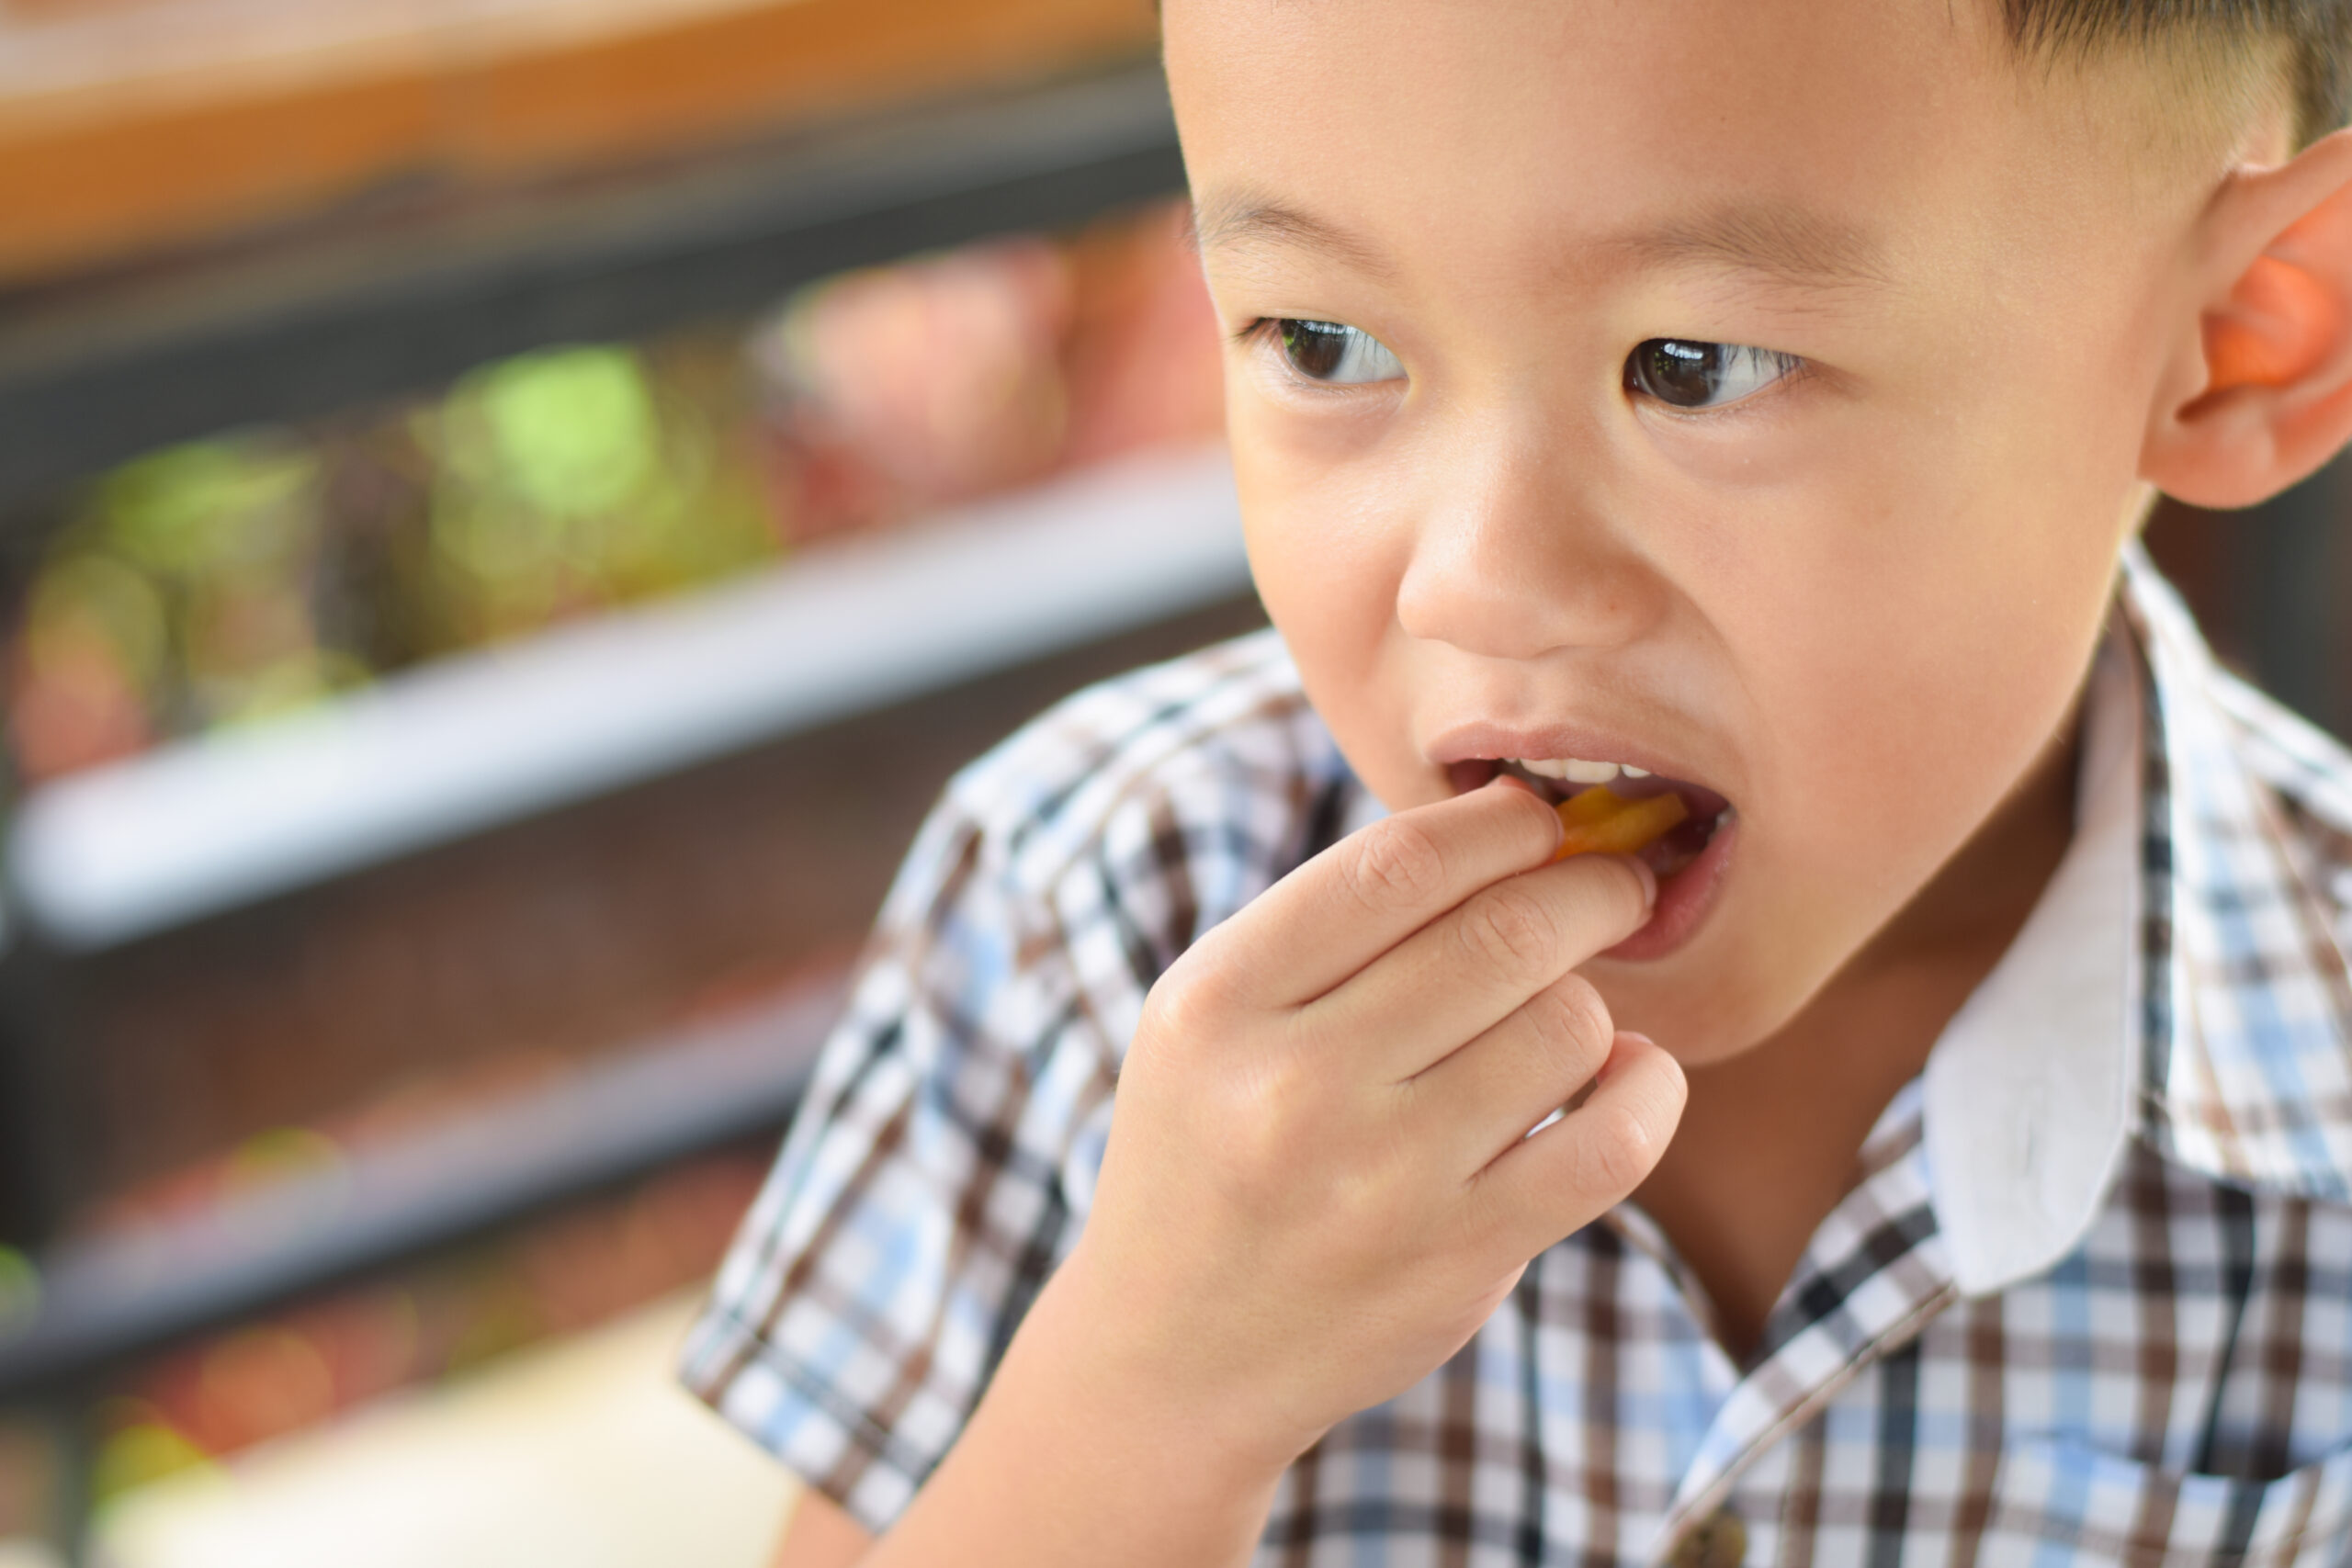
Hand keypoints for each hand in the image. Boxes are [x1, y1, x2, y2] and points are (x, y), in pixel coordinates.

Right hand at [1056, 777, 1688, 1474]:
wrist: (1170, 1352)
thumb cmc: (1213, 1147)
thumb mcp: (1213, 1018)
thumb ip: (1332, 929)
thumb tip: (1517, 831)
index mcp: (1220, 999)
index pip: (1399, 862)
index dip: (1502, 822)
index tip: (1542, 822)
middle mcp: (1294, 1084)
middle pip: (1503, 932)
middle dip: (1590, 889)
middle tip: (1616, 886)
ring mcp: (1381, 1179)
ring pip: (1566, 1026)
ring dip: (1595, 1003)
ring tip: (1571, 1014)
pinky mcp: (1459, 1258)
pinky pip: (1611, 1142)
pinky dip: (1650, 1089)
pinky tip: (1634, 1074)